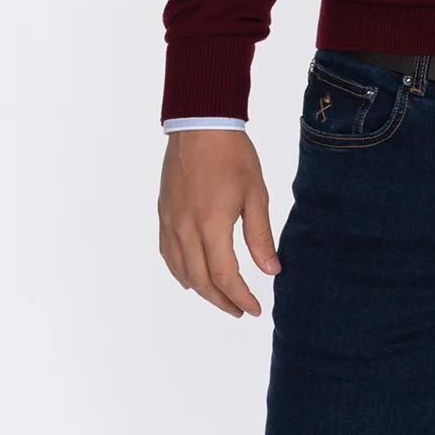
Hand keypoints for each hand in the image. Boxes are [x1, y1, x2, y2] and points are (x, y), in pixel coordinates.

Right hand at [158, 129, 280, 317]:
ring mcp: (170, 223)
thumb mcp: (255, 194)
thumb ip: (260, 236)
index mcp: (210, 226)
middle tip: (240, 310)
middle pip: (201, 281)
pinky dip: (180, 272)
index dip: (241, 297)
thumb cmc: (232, 155)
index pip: (225, 277)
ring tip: (221, 297)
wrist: (200, 125)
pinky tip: (191, 277)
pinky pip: (168, 255)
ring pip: (182, 272)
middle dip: (222, 301)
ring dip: (202, 290)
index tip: (255, 309)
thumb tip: (271, 271)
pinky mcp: (163, 214)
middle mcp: (185, 230)